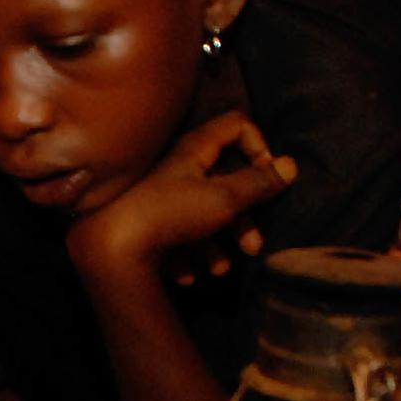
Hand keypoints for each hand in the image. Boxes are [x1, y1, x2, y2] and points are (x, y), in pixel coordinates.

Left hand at [67, 112, 295, 283]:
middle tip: (253, 247)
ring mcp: (158, 196)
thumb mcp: (223, 198)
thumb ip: (259, 182)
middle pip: (224, 182)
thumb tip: (291, 164)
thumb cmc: (169, 214)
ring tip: (218, 269)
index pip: (237, 125)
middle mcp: (176, 168)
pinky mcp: (144, 224)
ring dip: (216, 245)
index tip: (267, 177)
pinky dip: (186, 255)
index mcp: (194, 149)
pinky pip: (175, 236)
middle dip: (243, 217)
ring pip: (202, 215)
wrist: (109, 250)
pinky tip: (186, 275)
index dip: (260, 146)